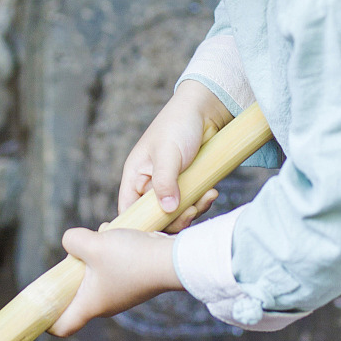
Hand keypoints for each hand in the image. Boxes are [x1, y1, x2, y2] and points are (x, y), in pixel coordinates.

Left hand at [51, 225, 182, 334]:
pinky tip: (120, 234)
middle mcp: (106, 304)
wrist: (173, 259)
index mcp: (91, 305)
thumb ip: (73, 241)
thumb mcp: (93, 243)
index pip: (63, 326)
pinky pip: (115, 266)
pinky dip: (113, 251)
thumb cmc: (131, 258)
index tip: (40, 308)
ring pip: (97, 274)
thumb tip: (71, 241)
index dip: (47, 321)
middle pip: (78, 294)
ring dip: (96, 253)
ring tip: (103, 235)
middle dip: (73, 271)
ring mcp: (123, 293)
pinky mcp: (136, 281)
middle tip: (75, 253)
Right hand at [118, 81, 230, 220]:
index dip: (139, 225)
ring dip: (191, 211)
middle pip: (155, 218)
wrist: (206, 110)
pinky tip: (212, 192)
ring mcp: (171, 187)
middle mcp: (150, 185)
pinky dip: (202, 203)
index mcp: (135, 177)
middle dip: (173, 220)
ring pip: (176, 215)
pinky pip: (192, 205)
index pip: (129, 211)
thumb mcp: (168, 152)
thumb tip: (166, 209)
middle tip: (190, 211)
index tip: (157, 231)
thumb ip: (164, 181)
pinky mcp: (189, 187)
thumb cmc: (178, 123)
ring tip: (206, 196)